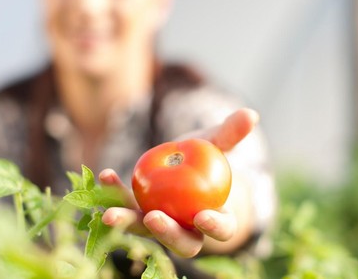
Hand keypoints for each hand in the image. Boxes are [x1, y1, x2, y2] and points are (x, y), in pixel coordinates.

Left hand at [100, 108, 258, 257]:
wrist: (180, 162)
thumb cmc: (205, 156)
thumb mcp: (216, 143)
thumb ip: (231, 133)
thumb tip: (251, 114)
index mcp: (216, 218)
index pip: (221, 229)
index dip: (215, 226)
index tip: (203, 216)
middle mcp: (187, 229)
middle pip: (182, 242)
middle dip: (167, 234)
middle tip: (154, 219)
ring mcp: (159, 225)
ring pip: (145, 230)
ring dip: (127, 223)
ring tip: (110, 214)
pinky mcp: (136, 213)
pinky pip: (124, 206)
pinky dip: (113, 193)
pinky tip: (105, 175)